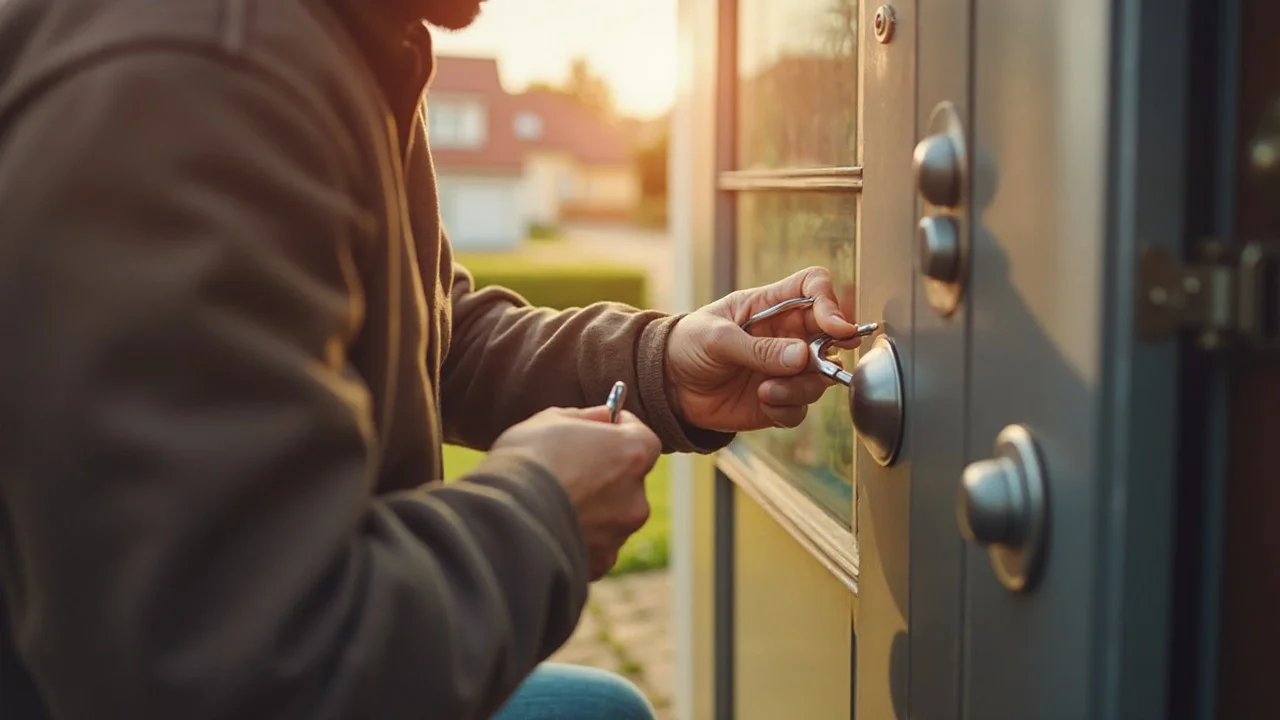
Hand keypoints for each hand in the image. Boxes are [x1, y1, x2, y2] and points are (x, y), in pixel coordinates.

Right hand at [491, 406, 661, 579]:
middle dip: (607, 474)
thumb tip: (604, 416)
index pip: (644, 439)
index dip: (624, 431)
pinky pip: (595, 546)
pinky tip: (550, 527)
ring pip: (612, 516)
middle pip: (629, 481)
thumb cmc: (525, 460)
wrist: (501, 519)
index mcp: (631, 455)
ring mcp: (619, 535)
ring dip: (594, 508)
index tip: (605, 427)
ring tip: (554, 502)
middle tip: (572, 468)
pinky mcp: (599, 563)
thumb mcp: (550, 420)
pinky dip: (580, 537)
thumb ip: (586, 417)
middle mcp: (636, 498)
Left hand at [665, 266, 859, 431]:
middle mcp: (786, 334)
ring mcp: (786, 368)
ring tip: (765, 391)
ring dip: (799, 387)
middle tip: (810, 366)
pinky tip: (763, 403)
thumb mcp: (716, 338)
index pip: (814, 287)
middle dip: (828, 353)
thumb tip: (803, 356)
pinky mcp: (780, 398)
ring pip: (820, 377)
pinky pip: (801, 407)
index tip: (835, 327)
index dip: (831, 302)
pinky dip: (787, 409)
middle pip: (831, 335)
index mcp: (771, 305)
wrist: (669, 386)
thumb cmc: (687, 345)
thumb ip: (758, 348)